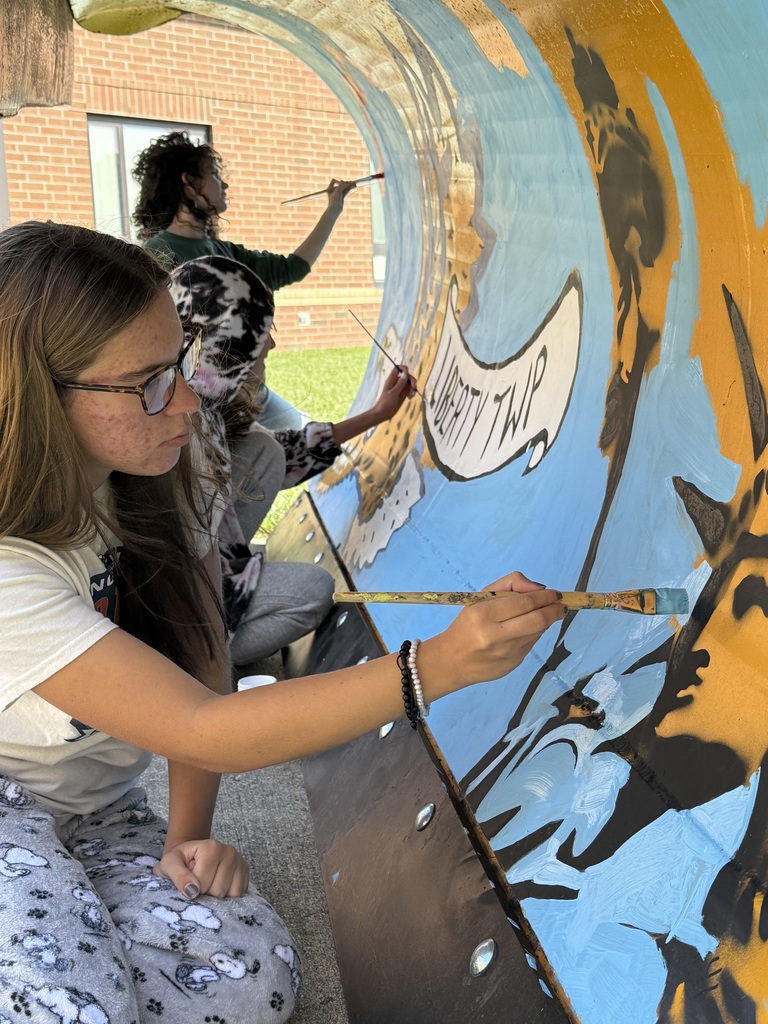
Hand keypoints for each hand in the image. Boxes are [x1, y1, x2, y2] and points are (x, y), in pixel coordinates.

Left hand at [154, 838, 249, 898]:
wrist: (191, 855)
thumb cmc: (179, 861)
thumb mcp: (169, 864)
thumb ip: (177, 876)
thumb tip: (192, 891)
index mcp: (211, 847)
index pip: (203, 883)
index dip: (192, 890)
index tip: (188, 882)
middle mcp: (229, 851)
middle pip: (219, 890)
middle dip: (206, 894)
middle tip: (198, 884)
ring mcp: (240, 861)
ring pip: (232, 895)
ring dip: (218, 897)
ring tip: (209, 885)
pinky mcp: (245, 871)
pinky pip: (240, 894)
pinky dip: (229, 896)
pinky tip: (219, 887)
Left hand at [326, 178, 357, 212]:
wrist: (335, 210)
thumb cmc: (334, 200)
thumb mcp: (338, 190)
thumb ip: (343, 185)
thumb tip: (349, 183)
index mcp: (329, 189)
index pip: (334, 181)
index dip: (338, 181)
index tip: (339, 185)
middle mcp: (333, 191)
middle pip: (340, 185)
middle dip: (346, 183)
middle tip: (351, 183)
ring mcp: (338, 195)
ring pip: (344, 188)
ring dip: (349, 186)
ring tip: (354, 183)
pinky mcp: (342, 199)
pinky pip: (346, 192)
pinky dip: (350, 190)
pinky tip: (355, 188)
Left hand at [369, 364, 417, 421]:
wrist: (382, 414)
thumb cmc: (385, 403)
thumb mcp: (394, 393)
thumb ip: (400, 383)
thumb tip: (406, 373)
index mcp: (392, 380)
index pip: (398, 368)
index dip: (404, 369)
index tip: (408, 375)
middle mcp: (396, 383)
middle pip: (407, 376)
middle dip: (412, 380)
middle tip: (414, 387)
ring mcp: (399, 389)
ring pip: (409, 383)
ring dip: (413, 388)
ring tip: (411, 395)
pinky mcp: (402, 395)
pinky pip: (409, 390)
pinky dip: (411, 393)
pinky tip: (410, 398)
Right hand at [423, 572, 564, 692]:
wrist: (452, 661)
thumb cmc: (467, 624)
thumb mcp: (480, 597)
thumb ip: (510, 585)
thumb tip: (540, 588)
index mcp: (483, 615)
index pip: (524, 602)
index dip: (545, 597)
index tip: (556, 594)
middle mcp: (495, 636)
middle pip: (537, 620)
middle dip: (554, 610)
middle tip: (561, 605)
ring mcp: (506, 653)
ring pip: (537, 632)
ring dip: (546, 621)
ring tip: (546, 613)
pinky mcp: (513, 665)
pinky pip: (531, 644)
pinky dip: (534, 633)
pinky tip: (526, 629)